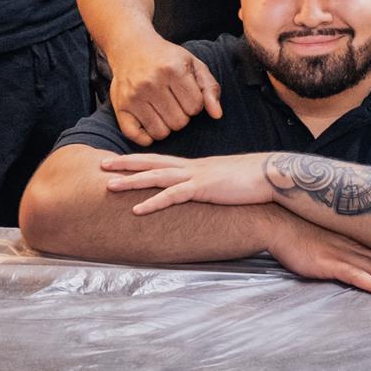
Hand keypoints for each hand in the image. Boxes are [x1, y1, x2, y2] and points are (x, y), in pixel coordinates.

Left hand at [102, 151, 272, 213]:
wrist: (270, 176)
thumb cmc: (250, 182)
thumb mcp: (222, 183)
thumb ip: (207, 186)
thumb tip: (198, 194)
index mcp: (194, 167)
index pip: (160, 160)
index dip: (138, 160)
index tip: (118, 161)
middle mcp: (191, 168)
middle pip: (151, 162)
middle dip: (125, 163)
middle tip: (100, 164)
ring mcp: (196, 176)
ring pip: (156, 176)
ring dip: (131, 181)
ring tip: (108, 185)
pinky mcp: (203, 188)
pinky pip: (173, 196)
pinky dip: (153, 203)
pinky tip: (137, 210)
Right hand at [107, 35, 222, 145]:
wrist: (131, 47)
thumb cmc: (167, 58)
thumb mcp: (193, 64)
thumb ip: (210, 88)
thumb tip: (217, 115)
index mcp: (173, 69)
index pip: (195, 107)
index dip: (195, 104)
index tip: (186, 95)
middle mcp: (151, 82)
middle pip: (179, 123)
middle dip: (181, 116)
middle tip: (174, 102)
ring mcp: (133, 96)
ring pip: (161, 133)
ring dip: (166, 126)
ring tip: (162, 109)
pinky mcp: (120, 107)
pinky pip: (137, 137)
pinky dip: (146, 136)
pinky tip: (149, 121)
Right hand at [264, 214, 370, 295]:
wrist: (276, 221)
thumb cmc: (300, 229)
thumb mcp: (328, 234)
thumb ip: (344, 242)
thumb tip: (359, 249)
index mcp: (356, 242)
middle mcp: (355, 247)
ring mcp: (342, 254)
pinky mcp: (328, 263)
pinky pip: (353, 274)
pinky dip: (370, 282)